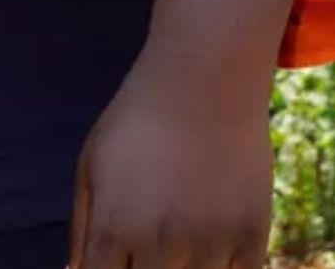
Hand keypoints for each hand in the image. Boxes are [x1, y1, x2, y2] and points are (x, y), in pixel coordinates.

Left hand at [71, 45, 272, 267]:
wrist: (204, 82)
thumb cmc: (138, 121)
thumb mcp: (91, 165)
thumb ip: (83, 226)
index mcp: (113, 226)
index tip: (114, 259)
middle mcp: (159, 243)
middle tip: (147, 248)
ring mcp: (208, 243)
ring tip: (177, 242)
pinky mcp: (251, 237)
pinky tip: (211, 249)